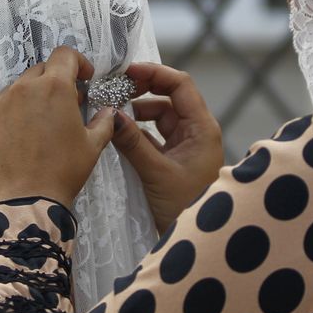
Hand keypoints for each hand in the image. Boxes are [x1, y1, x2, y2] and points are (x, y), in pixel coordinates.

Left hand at [0, 47, 116, 206]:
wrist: (26, 202)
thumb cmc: (64, 172)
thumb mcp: (93, 146)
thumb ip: (103, 121)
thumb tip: (107, 110)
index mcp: (54, 87)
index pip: (64, 55)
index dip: (77, 63)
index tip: (83, 79)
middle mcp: (23, 87)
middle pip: (40, 71)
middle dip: (53, 83)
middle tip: (61, 107)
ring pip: (16, 91)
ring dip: (28, 100)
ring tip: (35, 127)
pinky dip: (7, 119)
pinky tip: (14, 140)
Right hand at [111, 62, 223, 231]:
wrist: (198, 240)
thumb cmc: (186, 206)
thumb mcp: (156, 173)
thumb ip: (133, 142)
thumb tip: (111, 115)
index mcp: (202, 128)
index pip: (180, 85)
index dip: (154, 73)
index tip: (127, 72)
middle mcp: (196, 131)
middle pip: (168, 98)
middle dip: (142, 92)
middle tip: (113, 90)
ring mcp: (185, 145)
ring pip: (159, 118)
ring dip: (137, 114)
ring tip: (112, 113)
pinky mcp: (175, 159)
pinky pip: (155, 136)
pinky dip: (138, 133)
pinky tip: (119, 135)